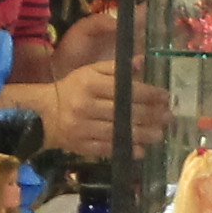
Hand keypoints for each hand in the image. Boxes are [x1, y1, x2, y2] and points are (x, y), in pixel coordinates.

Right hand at [18, 61, 153, 160]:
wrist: (43, 114)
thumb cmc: (72, 89)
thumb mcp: (90, 72)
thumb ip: (115, 68)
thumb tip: (142, 62)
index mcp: (89, 84)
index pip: (125, 89)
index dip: (148, 94)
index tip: (165, 97)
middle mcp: (85, 105)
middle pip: (124, 112)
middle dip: (151, 115)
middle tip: (169, 118)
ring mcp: (82, 127)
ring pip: (117, 131)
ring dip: (142, 134)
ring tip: (160, 135)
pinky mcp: (79, 145)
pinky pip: (106, 149)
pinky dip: (124, 149)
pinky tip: (140, 150)